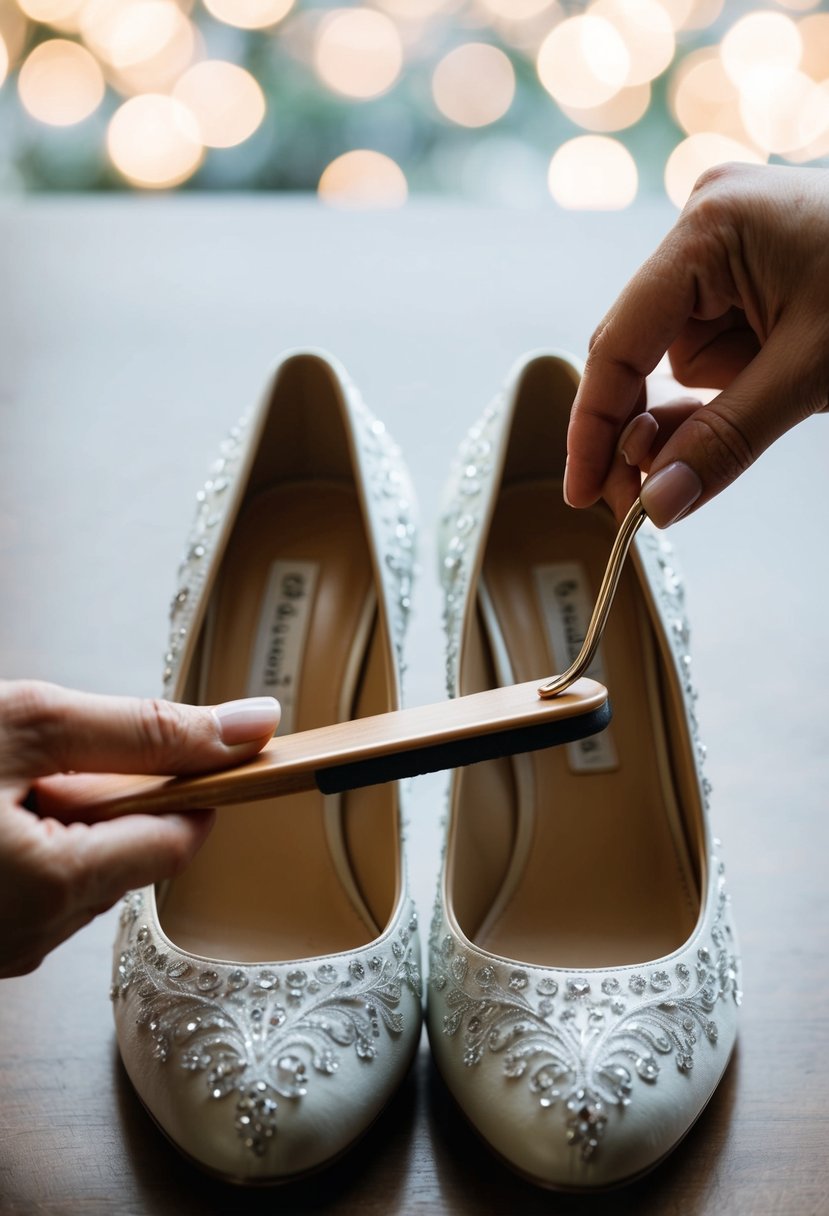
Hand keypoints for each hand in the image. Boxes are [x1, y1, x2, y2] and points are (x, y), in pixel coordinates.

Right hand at [0, 681, 278, 977]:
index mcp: (53, 888)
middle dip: (113, 801)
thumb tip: (250, 727)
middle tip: (58, 755)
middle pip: (129, 857)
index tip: (201, 752)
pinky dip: (33, 847)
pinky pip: (35, 889)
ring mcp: (0, 946)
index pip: (177, 842)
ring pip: (81, 872)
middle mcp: (30, 937)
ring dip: (70, 822)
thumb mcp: (28, 726)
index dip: (194, 788)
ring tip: (14, 781)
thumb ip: (141, 729)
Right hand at [564, 163, 828, 525]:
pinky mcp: (753, 266)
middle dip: (657, 422)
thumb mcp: (810, 374)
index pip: (617, 344)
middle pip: (643, 350)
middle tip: (654, 497)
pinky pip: (717, 343)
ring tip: (777, 396)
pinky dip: (737, 380)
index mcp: (707, 229)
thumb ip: (724, 441)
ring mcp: (729, 243)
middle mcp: (706, 226)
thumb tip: (656, 506)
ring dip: (713, 400)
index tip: (588, 495)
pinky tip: (772, 383)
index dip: (595, 428)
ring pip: (683, 356)